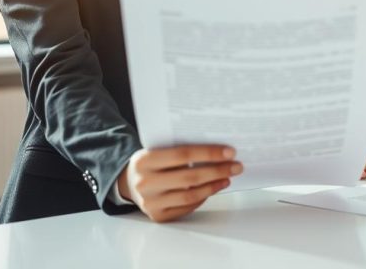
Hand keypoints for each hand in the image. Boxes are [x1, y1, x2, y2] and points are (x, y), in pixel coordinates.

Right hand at [117, 144, 242, 222]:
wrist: (129, 182)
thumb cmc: (151, 162)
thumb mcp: (157, 149)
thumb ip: (180, 149)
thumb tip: (218, 150)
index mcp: (144, 160)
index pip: (183, 154)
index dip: (209, 153)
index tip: (230, 152)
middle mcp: (145, 183)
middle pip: (190, 177)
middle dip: (218, 171)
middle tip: (236, 166)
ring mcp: (151, 202)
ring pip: (191, 195)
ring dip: (214, 186)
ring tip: (227, 178)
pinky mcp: (158, 216)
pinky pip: (187, 207)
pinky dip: (203, 197)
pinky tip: (213, 188)